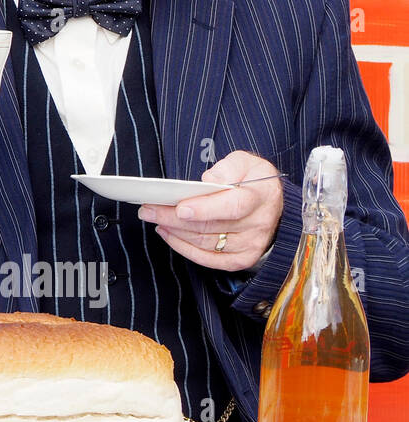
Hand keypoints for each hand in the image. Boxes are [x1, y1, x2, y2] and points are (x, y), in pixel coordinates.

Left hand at [137, 150, 284, 271]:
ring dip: (175, 232)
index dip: (205, 209)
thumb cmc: (254, 180)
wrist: (273, 205)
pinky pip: (208, 259)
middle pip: (211, 227)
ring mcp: (250, 245)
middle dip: (174, 218)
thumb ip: (228, 167)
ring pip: (205, 243)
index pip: (232, 206)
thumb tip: (209, 180)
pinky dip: (183, 247)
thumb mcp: (247, 162)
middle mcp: (257, 225)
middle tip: (148, 209)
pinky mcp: (240, 259)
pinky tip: (167, 233)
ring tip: (154, 218)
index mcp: (259, 197)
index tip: (180, 207)